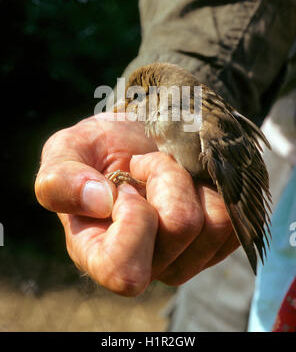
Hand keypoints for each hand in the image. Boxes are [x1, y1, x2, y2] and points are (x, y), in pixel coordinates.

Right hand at [35, 113, 238, 295]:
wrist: (139, 137)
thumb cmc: (99, 148)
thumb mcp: (65, 151)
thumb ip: (60, 180)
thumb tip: (99, 202)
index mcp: (99, 255)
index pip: (125, 270)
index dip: (133, 218)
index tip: (123, 185)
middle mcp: (147, 266)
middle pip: (181, 228)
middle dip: (167, 178)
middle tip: (145, 164)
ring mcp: (187, 257)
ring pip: (214, 220)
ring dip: (190, 177)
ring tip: (167, 169)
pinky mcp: (219, 242)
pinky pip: (236, 216)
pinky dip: (213, 184)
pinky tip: (189, 181)